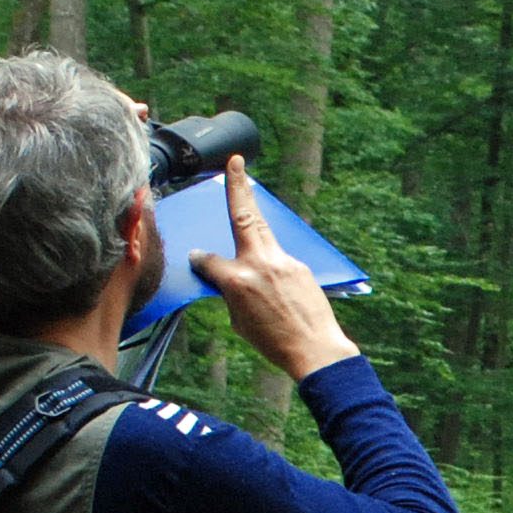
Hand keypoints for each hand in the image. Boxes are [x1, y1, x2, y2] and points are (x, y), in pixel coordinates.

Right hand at [188, 156, 360, 380]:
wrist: (315, 348)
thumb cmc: (274, 342)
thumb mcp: (239, 321)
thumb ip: (230, 292)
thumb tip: (227, 278)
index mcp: (237, 280)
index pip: (208, 260)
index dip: (200, 259)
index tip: (196, 257)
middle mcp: (259, 264)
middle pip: (244, 217)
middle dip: (238, 188)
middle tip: (235, 164)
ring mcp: (282, 262)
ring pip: (264, 231)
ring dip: (253, 214)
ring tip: (246, 189)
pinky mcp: (299, 266)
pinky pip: (278, 255)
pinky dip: (271, 258)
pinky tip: (273, 274)